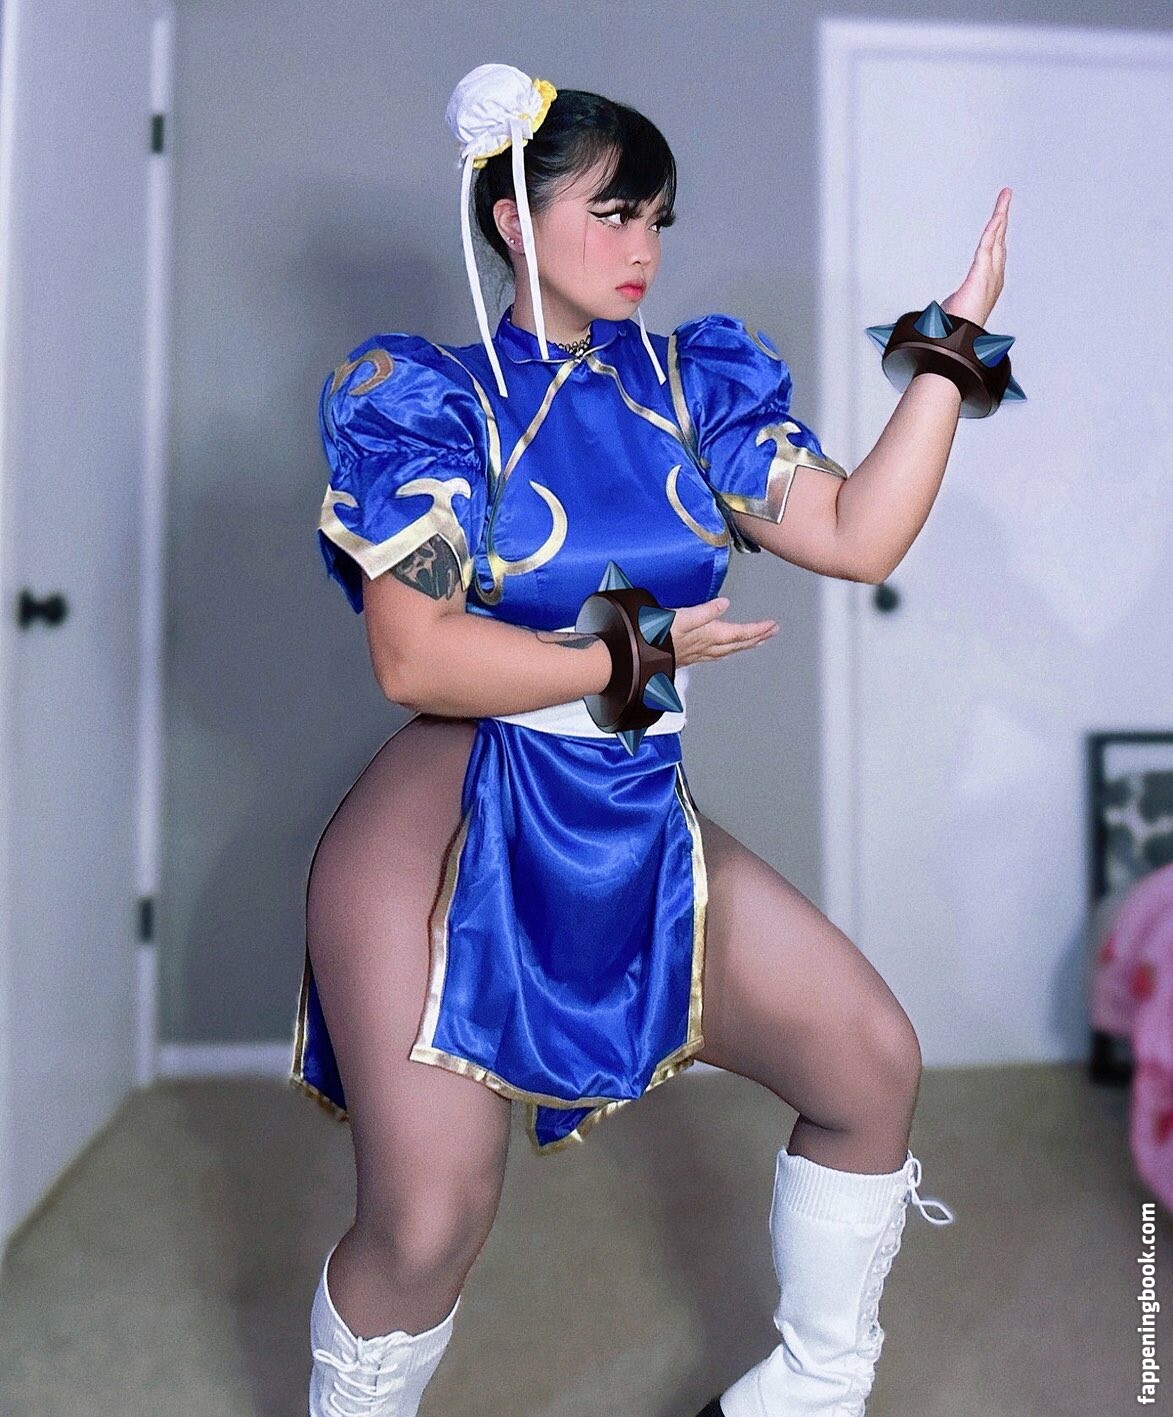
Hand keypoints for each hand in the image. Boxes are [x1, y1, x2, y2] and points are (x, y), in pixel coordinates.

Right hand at [667, 596, 777, 667]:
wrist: (640, 653)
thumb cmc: (657, 636)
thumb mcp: (682, 617)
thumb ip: (705, 611)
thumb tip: (724, 604)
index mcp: (710, 636)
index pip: (741, 633)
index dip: (758, 629)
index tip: (772, 625)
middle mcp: (708, 647)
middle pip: (739, 644)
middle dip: (757, 637)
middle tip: (772, 632)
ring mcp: (699, 653)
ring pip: (729, 650)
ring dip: (745, 645)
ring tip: (756, 641)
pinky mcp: (690, 655)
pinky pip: (716, 654)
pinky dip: (726, 651)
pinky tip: (724, 651)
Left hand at [941, 187, 1010, 328]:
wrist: (957, 339)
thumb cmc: (956, 329)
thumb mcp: (952, 311)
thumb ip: (950, 305)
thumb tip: (938, 313)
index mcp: (988, 282)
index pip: (994, 250)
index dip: (997, 232)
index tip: (999, 216)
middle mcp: (993, 276)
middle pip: (1000, 239)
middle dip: (1003, 216)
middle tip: (1006, 196)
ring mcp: (990, 275)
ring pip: (997, 238)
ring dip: (1001, 216)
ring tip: (1005, 197)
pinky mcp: (982, 275)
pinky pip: (988, 246)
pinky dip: (993, 229)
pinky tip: (996, 217)